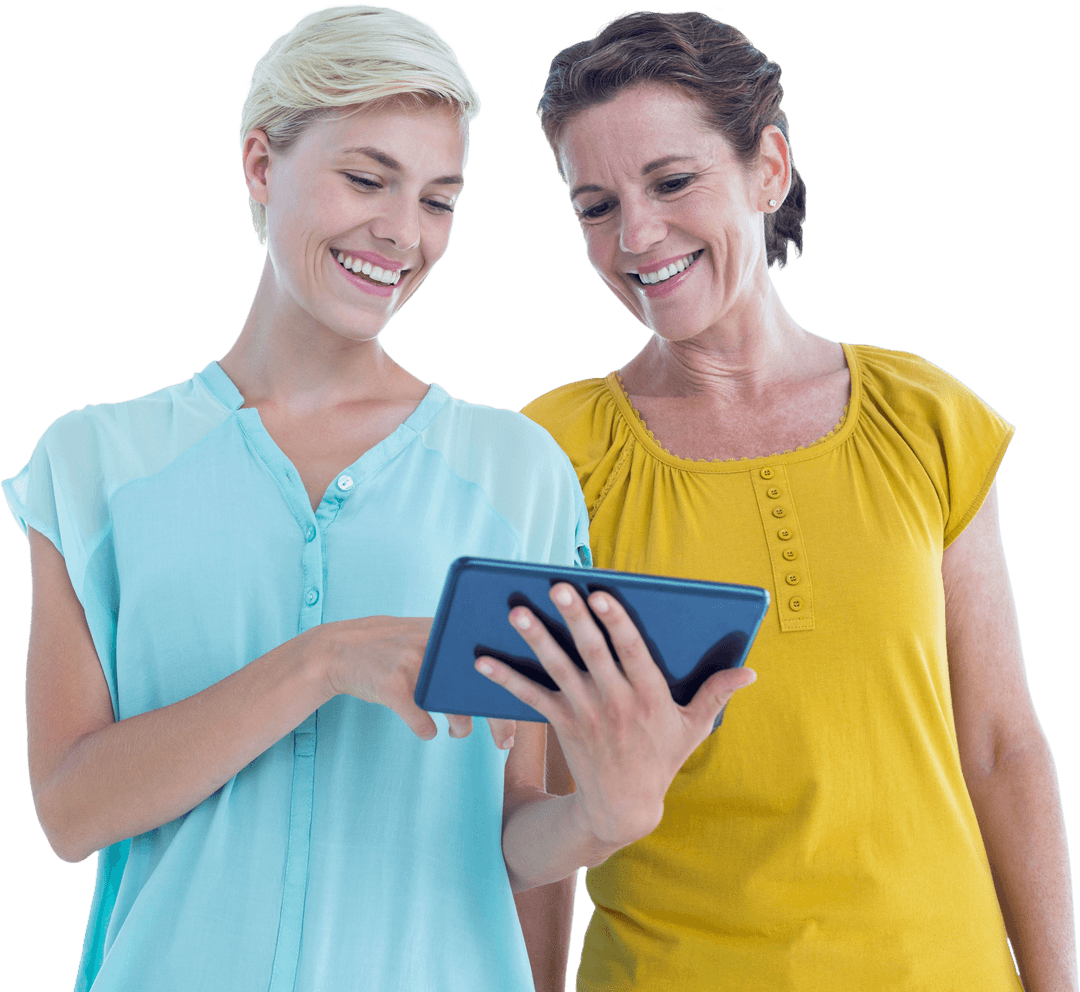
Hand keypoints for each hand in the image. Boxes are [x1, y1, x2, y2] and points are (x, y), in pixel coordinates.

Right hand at [308, 617, 515, 747]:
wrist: (339, 649)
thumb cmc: (393, 647)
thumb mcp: (427, 635)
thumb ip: (458, 647)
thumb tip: (505, 675)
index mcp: (450, 629)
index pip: (496, 658)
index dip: (514, 688)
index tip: (525, 712)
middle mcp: (436, 643)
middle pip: (482, 687)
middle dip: (499, 720)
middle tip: (505, 743)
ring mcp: (414, 664)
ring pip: (455, 708)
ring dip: (461, 727)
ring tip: (459, 731)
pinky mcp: (392, 687)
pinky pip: (422, 723)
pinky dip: (426, 730)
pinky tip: (428, 729)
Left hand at [475, 583, 755, 846]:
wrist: (623, 807)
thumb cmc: (660, 758)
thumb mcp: (694, 728)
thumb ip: (716, 693)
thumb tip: (750, 671)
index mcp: (649, 696)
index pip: (631, 651)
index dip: (616, 622)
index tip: (602, 594)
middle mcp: (615, 701)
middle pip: (591, 652)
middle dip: (574, 618)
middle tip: (558, 587)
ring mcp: (585, 713)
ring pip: (558, 669)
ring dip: (536, 640)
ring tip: (517, 612)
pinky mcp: (562, 724)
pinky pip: (530, 698)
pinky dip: (506, 679)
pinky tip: (482, 660)